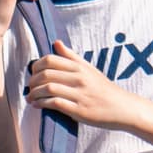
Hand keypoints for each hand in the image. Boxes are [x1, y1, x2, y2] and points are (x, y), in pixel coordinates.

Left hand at [26, 47, 140, 132]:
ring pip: (48, 89)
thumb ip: (71, 56)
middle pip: (46, 74)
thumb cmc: (103, 88)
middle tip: (30, 88)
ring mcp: (80, 94)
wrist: (122, 107)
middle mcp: (79, 78)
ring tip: (30, 98)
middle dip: (32, 82)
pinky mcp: (80, 110)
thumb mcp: (89, 69)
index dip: (36, 66)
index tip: (34, 74)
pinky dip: (42, 104)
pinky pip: (55, 104)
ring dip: (34, 94)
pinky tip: (38, 106)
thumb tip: (56, 42)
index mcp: (80, 67)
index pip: (50, 60)